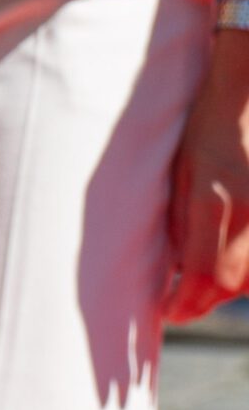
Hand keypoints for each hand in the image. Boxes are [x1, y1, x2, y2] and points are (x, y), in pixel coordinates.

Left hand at [168, 29, 248, 322]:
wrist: (245, 97)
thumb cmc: (203, 130)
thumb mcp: (179, 171)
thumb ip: (180, 220)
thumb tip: (176, 267)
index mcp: (210, 199)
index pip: (202, 273)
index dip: (185, 303)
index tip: (167, 312)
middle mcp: (247, 212)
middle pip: (231, 283)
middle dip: (202, 302)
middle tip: (179, 307)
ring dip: (226, 290)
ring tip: (200, 289)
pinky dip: (247, 274)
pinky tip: (230, 271)